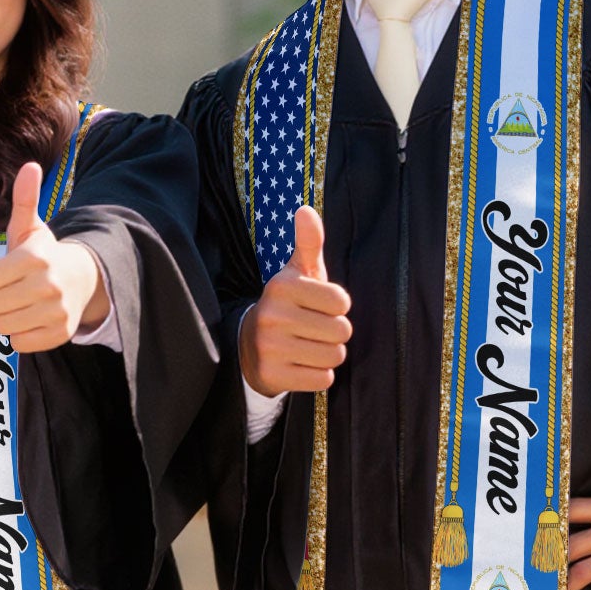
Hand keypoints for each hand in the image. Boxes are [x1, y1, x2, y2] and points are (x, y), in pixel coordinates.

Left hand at [0, 162, 106, 352]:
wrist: (82, 279)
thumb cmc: (44, 254)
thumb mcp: (31, 227)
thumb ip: (24, 199)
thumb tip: (30, 165)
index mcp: (36, 258)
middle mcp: (48, 286)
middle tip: (8, 290)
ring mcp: (56, 312)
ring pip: (1, 327)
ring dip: (4, 317)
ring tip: (18, 304)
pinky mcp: (60, 334)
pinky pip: (18, 343)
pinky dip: (19, 334)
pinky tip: (29, 318)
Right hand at [239, 205, 351, 393]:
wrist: (248, 345)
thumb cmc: (287, 305)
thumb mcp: (297, 273)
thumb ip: (308, 243)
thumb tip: (306, 210)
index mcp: (282, 286)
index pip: (342, 302)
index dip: (337, 307)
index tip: (318, 307)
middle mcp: (272, 315)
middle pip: (342, 331)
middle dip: (334, 333)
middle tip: (313, 330)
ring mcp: (270, 347)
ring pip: (334, 356)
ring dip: (328, 354)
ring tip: (308, 346)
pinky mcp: (272, 375)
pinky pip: (322, 379)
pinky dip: (318, 375)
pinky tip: (300, 364)